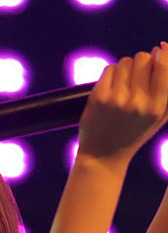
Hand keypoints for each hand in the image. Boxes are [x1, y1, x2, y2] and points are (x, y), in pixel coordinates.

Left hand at [78, 44, 167, 169]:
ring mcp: (118, 99)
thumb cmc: (133, 134)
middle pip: (143, 58)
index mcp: (156, 108)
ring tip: (121, 89)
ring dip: (124, 70)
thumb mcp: (158, 117)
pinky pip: (109, 69)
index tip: (160, 49)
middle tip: (135, 79)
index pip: (164, 66)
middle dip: (141, 63)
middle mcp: (138, 103)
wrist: (102, 157)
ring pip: (125, 62)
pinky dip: (110, 75)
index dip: (163, 53)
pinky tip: (110, 90)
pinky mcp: (99, 97)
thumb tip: (166, 47)